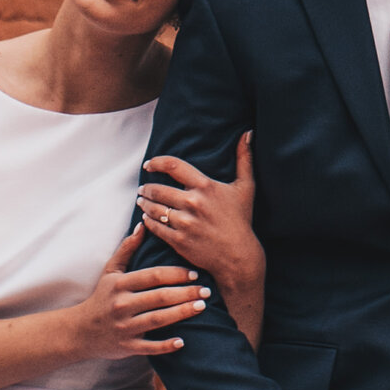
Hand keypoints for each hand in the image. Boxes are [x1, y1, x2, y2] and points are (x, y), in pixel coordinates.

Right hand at [63, 228, 209, 362]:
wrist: (80, 330)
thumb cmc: (101, 297)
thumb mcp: (110, 272)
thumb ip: (127, 249)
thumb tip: (143, 225)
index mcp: (120, 284)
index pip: (152, 276)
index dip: (176, 274)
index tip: (195, 273)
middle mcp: (122, 305)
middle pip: (159, 297)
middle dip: (185, 293)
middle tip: (207, 291)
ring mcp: (125, 327)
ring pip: (157, 319)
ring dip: (181, 313)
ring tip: (201, 307)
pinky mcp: (127, 346)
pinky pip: (149, 347)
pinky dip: (165, 345)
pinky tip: (182, 342)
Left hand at [138, 138, 260, 286]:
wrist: (238, 256)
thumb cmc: (241, 220)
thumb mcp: (246, 187)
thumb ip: (244, 159)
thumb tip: (247, 133)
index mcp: (206, 186)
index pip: (173, 166)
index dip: (157, 162)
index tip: (149, 164)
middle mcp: (193, 203)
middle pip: (159, 189)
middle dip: (147, 187)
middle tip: (143, 188)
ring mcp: (185, 223)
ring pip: (154, 208)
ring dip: (144, 203)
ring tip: (142, 201)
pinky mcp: (179, 241)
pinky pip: (156, 227)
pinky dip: (148, 221)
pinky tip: (146, 218)